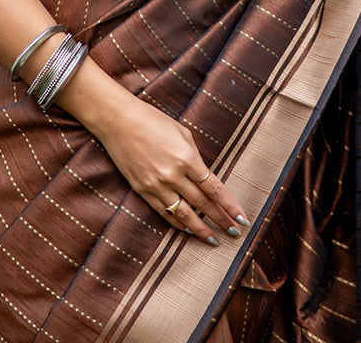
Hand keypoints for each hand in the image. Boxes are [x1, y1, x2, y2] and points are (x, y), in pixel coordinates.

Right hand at [96, 94, 247, 245]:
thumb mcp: (182, 132)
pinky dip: (177, 223)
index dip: (230, 206)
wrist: (119, 122)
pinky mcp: (142, 190)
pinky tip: (187, 230)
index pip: (214, 189)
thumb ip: (194, 156)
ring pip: (184, 215)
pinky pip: (164, 212)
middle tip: (235, 234)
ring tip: (214, 241)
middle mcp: (173, 175)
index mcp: (187, 158)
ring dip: (200, 230)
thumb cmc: (153, 120)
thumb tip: (204, 175)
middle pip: (203, 204)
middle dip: (221, 220)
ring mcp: (156, 185)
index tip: (242, 219)